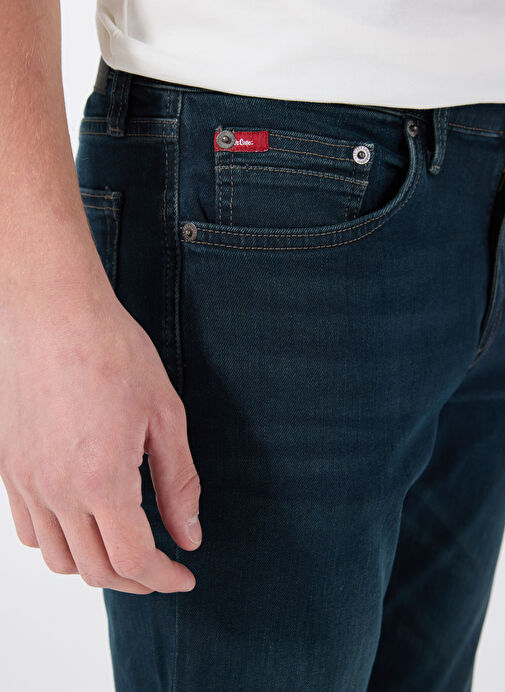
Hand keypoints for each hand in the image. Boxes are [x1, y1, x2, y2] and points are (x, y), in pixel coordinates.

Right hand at [0, 272, 201, 594]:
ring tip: (124, 549)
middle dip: (136, 581)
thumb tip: (190, 535)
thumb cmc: (111, 351)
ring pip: (57, 558)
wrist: (52, 311)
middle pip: (95, 570)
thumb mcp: (164, 415)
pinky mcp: (9, 468)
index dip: (164, 578)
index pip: (134, 560)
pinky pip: (28, 530)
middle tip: (162, 570)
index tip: (184, 577)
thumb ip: (178, 482)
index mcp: (102, 480)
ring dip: (95, 566)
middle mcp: (57, 491)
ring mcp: (27, 482)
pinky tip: (82, 522)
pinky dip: (58, 543)